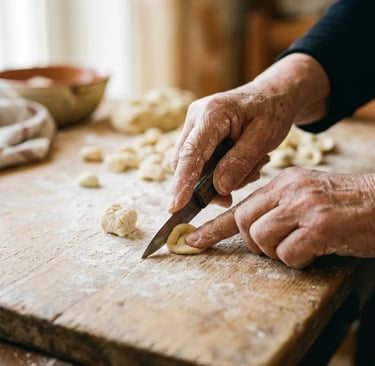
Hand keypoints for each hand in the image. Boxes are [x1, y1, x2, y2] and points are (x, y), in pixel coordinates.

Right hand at [169, 53, 329, 212]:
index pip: (191, 153)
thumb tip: (219, 188)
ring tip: (251, 169)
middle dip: (205, 185)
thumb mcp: (265, 136)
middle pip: (185, 162)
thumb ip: (241, 161)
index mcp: (212, 113)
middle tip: (229, 198)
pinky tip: (243, 166)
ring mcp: (195, 125)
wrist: (272, 95)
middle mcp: (196, 117)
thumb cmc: (272, 111)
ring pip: (193, 166)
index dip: (182, 182)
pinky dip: (220, 172)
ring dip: (217, 178)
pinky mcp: (198, 134)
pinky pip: (201, 162)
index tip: (175, 207)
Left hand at [185, 167, 374, 267]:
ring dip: (277, 252)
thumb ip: (277, 207)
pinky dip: (297, 261)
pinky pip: (288, 254)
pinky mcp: (320, 227)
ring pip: (262, 238)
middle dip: (253, 242)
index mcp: (283, 182)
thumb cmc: (344, 204)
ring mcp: (304, 207)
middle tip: (277, 245)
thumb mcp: (305, 196)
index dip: (213, 226)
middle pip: (244, 222)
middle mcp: (289, 190)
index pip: (240, 205)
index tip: (192, 239)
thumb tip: (250, 228)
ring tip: (301, 246)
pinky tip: (315, 252)